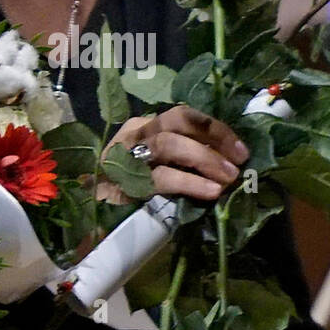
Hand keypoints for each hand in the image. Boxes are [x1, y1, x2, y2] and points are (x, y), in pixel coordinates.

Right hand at [98, 104, 248, 203]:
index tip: (240, 149)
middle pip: (176, 121)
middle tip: (239, 160)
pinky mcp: (122, 182)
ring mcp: (126, 156)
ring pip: (168, 144)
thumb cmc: (129, 189)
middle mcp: (135, 134)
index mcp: (144, 126)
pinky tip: (210, 191)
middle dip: (212, 138)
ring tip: (228, 178)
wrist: (89, 214)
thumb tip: (227, 162)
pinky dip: (189, 182)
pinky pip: (160, 177)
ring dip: (204, 158)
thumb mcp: (157, 166)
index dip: (215, 129)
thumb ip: (183, 159)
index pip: (183, 115)